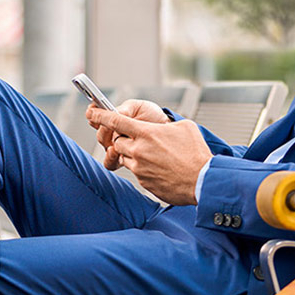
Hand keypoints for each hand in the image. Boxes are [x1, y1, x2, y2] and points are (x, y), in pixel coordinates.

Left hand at [86, 108, 211, 205]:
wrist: (203, 181)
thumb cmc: (196, 154)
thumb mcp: (184, 128)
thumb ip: (166, 125)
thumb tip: (161, 127)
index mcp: (147, 133)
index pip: (115, 121)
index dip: (101, 115)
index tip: (92, 112)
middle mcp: (139, 150)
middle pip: (117, 141)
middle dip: (124, 139)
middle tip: (140, 140)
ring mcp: (139, 168)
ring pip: (125, 158)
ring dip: (134, 155)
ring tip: (155, 156)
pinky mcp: (144, 182)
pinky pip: (136, 172)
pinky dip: (144, 168)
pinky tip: (160, 168)